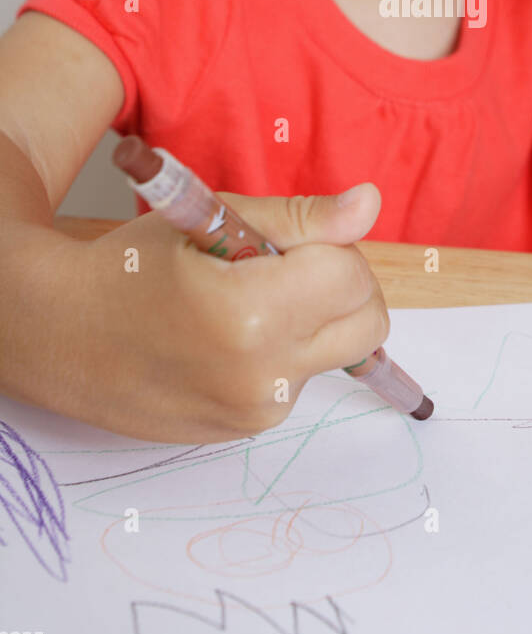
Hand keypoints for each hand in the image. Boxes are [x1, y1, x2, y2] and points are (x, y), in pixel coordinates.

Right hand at [73, 181, 387, 443]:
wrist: (61, 335)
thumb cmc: (128, 269)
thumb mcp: (211, 221)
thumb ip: (301, 218)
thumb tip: (369, 204)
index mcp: (251, 315)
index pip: (350, 272)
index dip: (327, 244)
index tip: (283, 240)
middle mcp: (263, 376)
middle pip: (368, 321)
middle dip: (343, 282)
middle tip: (284, 264)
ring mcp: (258, 411)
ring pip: (341, 349)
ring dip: (316, 317)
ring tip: (249, 299)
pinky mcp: (249, 429)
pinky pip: (304, 376)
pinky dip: (287, 348)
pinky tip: (232, 335)